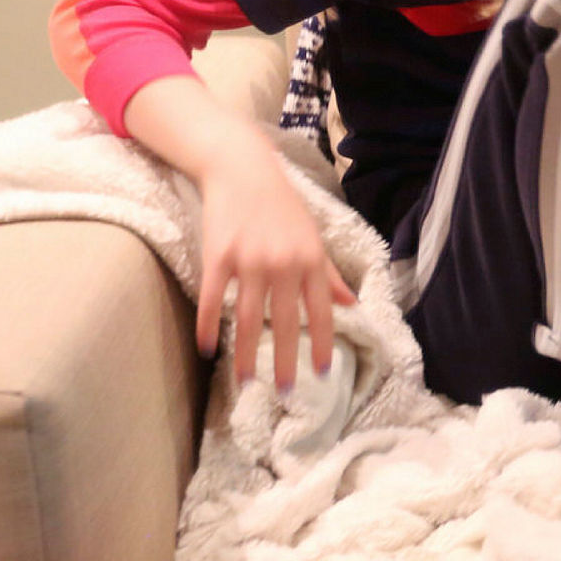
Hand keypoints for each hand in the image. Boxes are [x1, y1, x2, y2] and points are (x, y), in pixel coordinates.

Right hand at [193, 139, 353, 391]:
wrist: (243, 169)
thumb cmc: (283, 206)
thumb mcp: (314, 236)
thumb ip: (330, 273)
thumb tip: (352, 303)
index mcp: (312, 260)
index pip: (321, 311)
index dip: (321, 343)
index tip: (321, 372)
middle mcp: (284, 263)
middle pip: (285, 321)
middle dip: (286, 359)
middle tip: (286, 391)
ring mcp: (250, 260)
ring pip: (248, 318)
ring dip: (246, 354)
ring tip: (245, 382)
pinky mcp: (218, 256)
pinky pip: (211, 299)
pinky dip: (209, 326)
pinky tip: (208, 349)